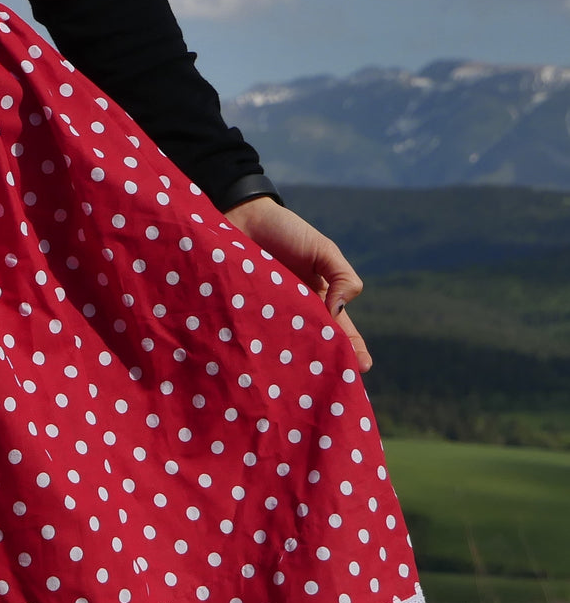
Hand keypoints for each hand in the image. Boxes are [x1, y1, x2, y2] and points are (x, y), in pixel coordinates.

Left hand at [221, 196, 371, 374]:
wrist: (242, 216)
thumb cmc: (286, 232)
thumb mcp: (323, 250)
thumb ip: (342, 277)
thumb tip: (337, 312)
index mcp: (319, 303)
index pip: (340, 335)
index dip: (352, 352)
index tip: (361, 368)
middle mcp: (294, 316)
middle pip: (312, 350)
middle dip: (321, 368)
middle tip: (328, 385)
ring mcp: (267, 318)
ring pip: (282, 349)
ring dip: (289, 365)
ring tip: (297, 383)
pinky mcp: (241, 316)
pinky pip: (250, 335)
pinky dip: (256, 349)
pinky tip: (261, 364)